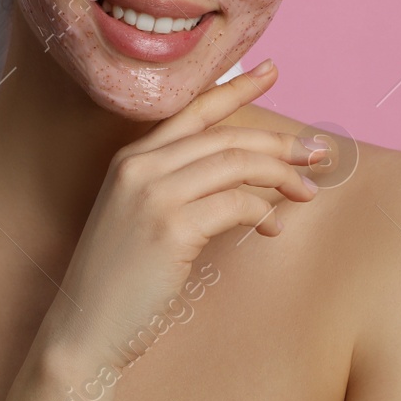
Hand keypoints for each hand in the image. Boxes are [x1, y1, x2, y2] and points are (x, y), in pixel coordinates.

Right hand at [44, 60, 322, 371]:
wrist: (83, 329)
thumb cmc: (118, 280)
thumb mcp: (140, 218)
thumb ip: (178, 189)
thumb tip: (244, 177)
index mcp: (130, 158)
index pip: (193, 109)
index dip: (236, 88)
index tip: (271, 71)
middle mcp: (139, 167)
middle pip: (226, 136)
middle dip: (279, 141)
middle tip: (317, 152)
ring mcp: (153, 195)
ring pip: (236, 164)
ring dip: (281, 174)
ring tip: (306, 191)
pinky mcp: (171, 228)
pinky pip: (236, 204)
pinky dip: (263, 212)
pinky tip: (272, 228)